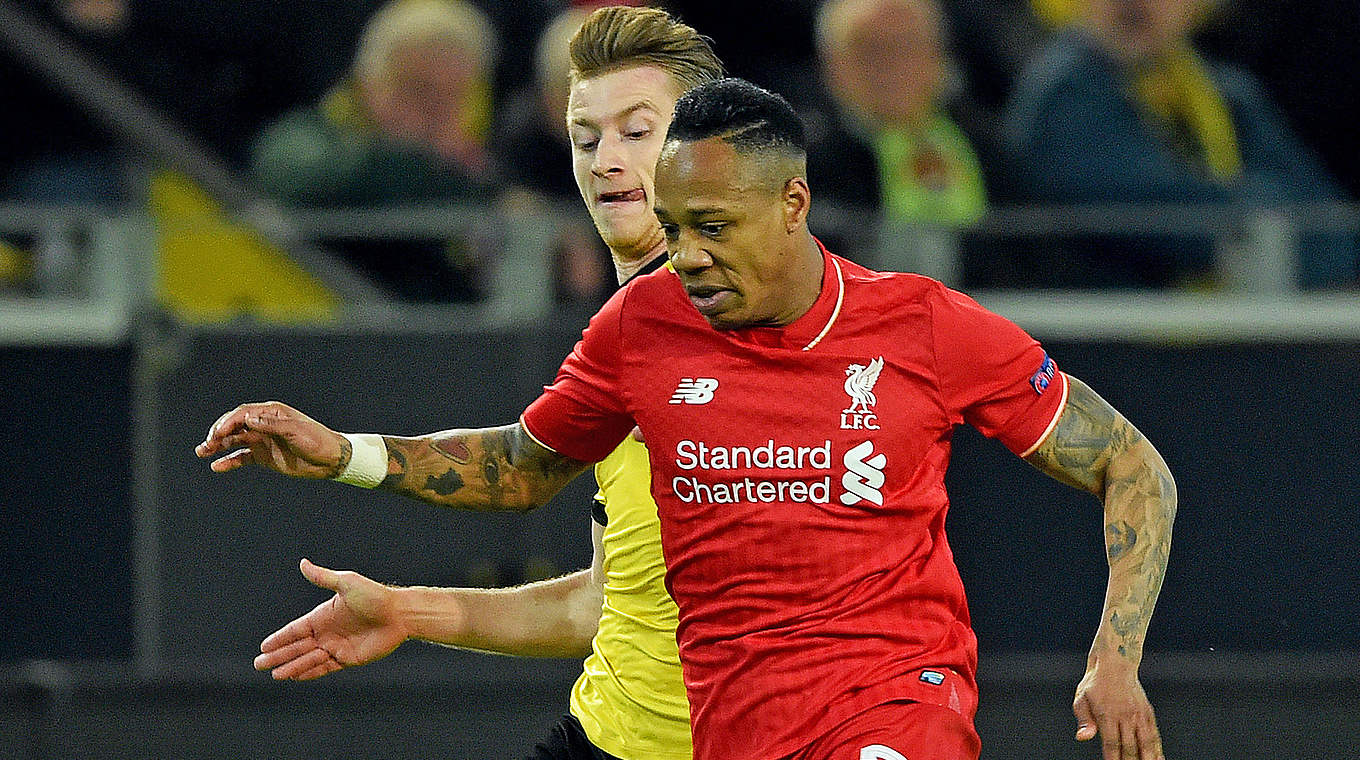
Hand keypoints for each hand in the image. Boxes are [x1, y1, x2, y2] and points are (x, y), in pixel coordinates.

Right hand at [195, 402, 345, 477]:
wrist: (330, 459)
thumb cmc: (316, 440)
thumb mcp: (295, 430)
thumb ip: (272, 425)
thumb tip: (248, 419)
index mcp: (271, 413)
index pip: (243, 414)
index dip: (228, 423)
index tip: (218, 434)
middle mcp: (263, 424)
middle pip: (234, 426)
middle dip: (218, 433)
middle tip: (207, 444)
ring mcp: (262, 440)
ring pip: (234, 441)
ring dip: (217, 446)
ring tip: (202, 452)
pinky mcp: (263, 456)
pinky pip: (241, 458)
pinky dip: (229, 461)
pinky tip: (216, 466)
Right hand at [253, 559, 408, 679]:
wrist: (399, 614)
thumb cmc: (375, 596)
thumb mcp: (347, 583)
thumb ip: (323, 577)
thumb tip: (302, 563)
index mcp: (323, 615)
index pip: (295, 629)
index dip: (280, 638)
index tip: (263, 646)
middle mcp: (327, 632)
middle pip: (297, 646)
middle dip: (279, 655)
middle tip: (259, 664)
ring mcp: (337, 646)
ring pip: (308, 659)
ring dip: (291, 666)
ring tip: (275, 675)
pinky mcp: (348, 658)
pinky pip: (325, 667)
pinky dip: (310, 672)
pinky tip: (296, 676)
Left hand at [1073, 657, 1163, 759]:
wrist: (1115, 662)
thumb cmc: (1094, 683)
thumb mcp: (1081, 698)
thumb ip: (1084, 720)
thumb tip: (1083, 738)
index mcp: (1107, 713)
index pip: (1111, 743)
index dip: (1113, 759)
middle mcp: (1126, 715)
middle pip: (1130, 746)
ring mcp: (1139, 714)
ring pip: (1146, 742)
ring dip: (1148, 758)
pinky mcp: (1148, 712)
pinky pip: (1154, 734)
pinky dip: (1157, 749)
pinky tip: (1158, 759)